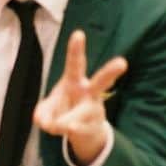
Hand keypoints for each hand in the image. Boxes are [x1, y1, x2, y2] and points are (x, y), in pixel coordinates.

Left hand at [34, 30, 127, 164]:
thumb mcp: (45, 110)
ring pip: (83, 112)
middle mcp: (88, 93)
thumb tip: (48, 124)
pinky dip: (70, 129)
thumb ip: (42, 114)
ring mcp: (94, 110)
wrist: (80, 130)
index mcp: (74, 81)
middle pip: (101, 81)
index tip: (79, 34)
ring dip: (66, 120)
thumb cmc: (63, 109)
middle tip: (122, 62)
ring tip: (61, 125)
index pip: (75, 63)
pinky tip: (71, 128)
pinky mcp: (94, 126)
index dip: (76, 49)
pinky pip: (80, 128)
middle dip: (111, 71)